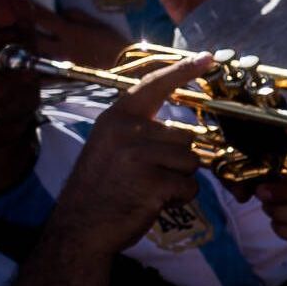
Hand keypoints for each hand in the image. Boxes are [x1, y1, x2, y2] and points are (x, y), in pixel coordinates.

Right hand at [48, 52, 211, 255]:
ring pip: (191, 161)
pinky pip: (189, 186)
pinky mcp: (152, 181)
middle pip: (186, 136)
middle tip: (146, 176)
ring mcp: (138, 155)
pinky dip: (178, 198)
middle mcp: (127, 130)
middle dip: (177, 160)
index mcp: (116, 118)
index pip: (154, 85)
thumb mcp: (112, 147)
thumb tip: (185, 132)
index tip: (207, 58)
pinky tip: (151, 202)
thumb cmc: (101, 188)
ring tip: (146, 188)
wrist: (79, 227)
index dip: (184, 71)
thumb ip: (141, 132)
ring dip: (178, 180)